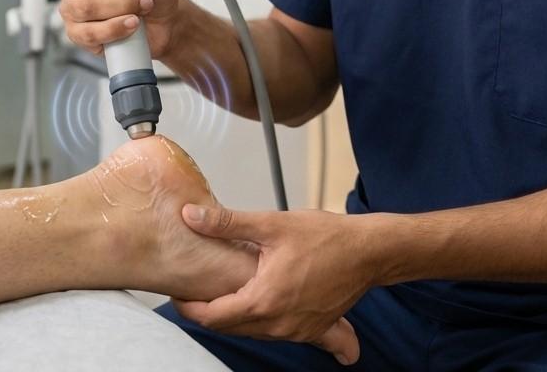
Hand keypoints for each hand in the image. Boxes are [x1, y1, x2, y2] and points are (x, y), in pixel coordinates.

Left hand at [173, 205, 372, 365]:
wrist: (368, 252)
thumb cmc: (325, 236)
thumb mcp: (272, 224)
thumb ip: (228, 223)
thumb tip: (191, 216)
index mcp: (263, 301)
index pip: (211, 317)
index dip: (189, 307)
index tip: (177, 293)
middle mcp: (277, 324)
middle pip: (229, 327)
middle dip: (209, 310)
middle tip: (196, 287)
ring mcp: (295, 331)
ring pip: (251, 330)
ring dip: (235, 313)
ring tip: (226, 287)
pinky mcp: (310, 330)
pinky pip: (274, 330)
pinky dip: (260, 316)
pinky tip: (261, 293)